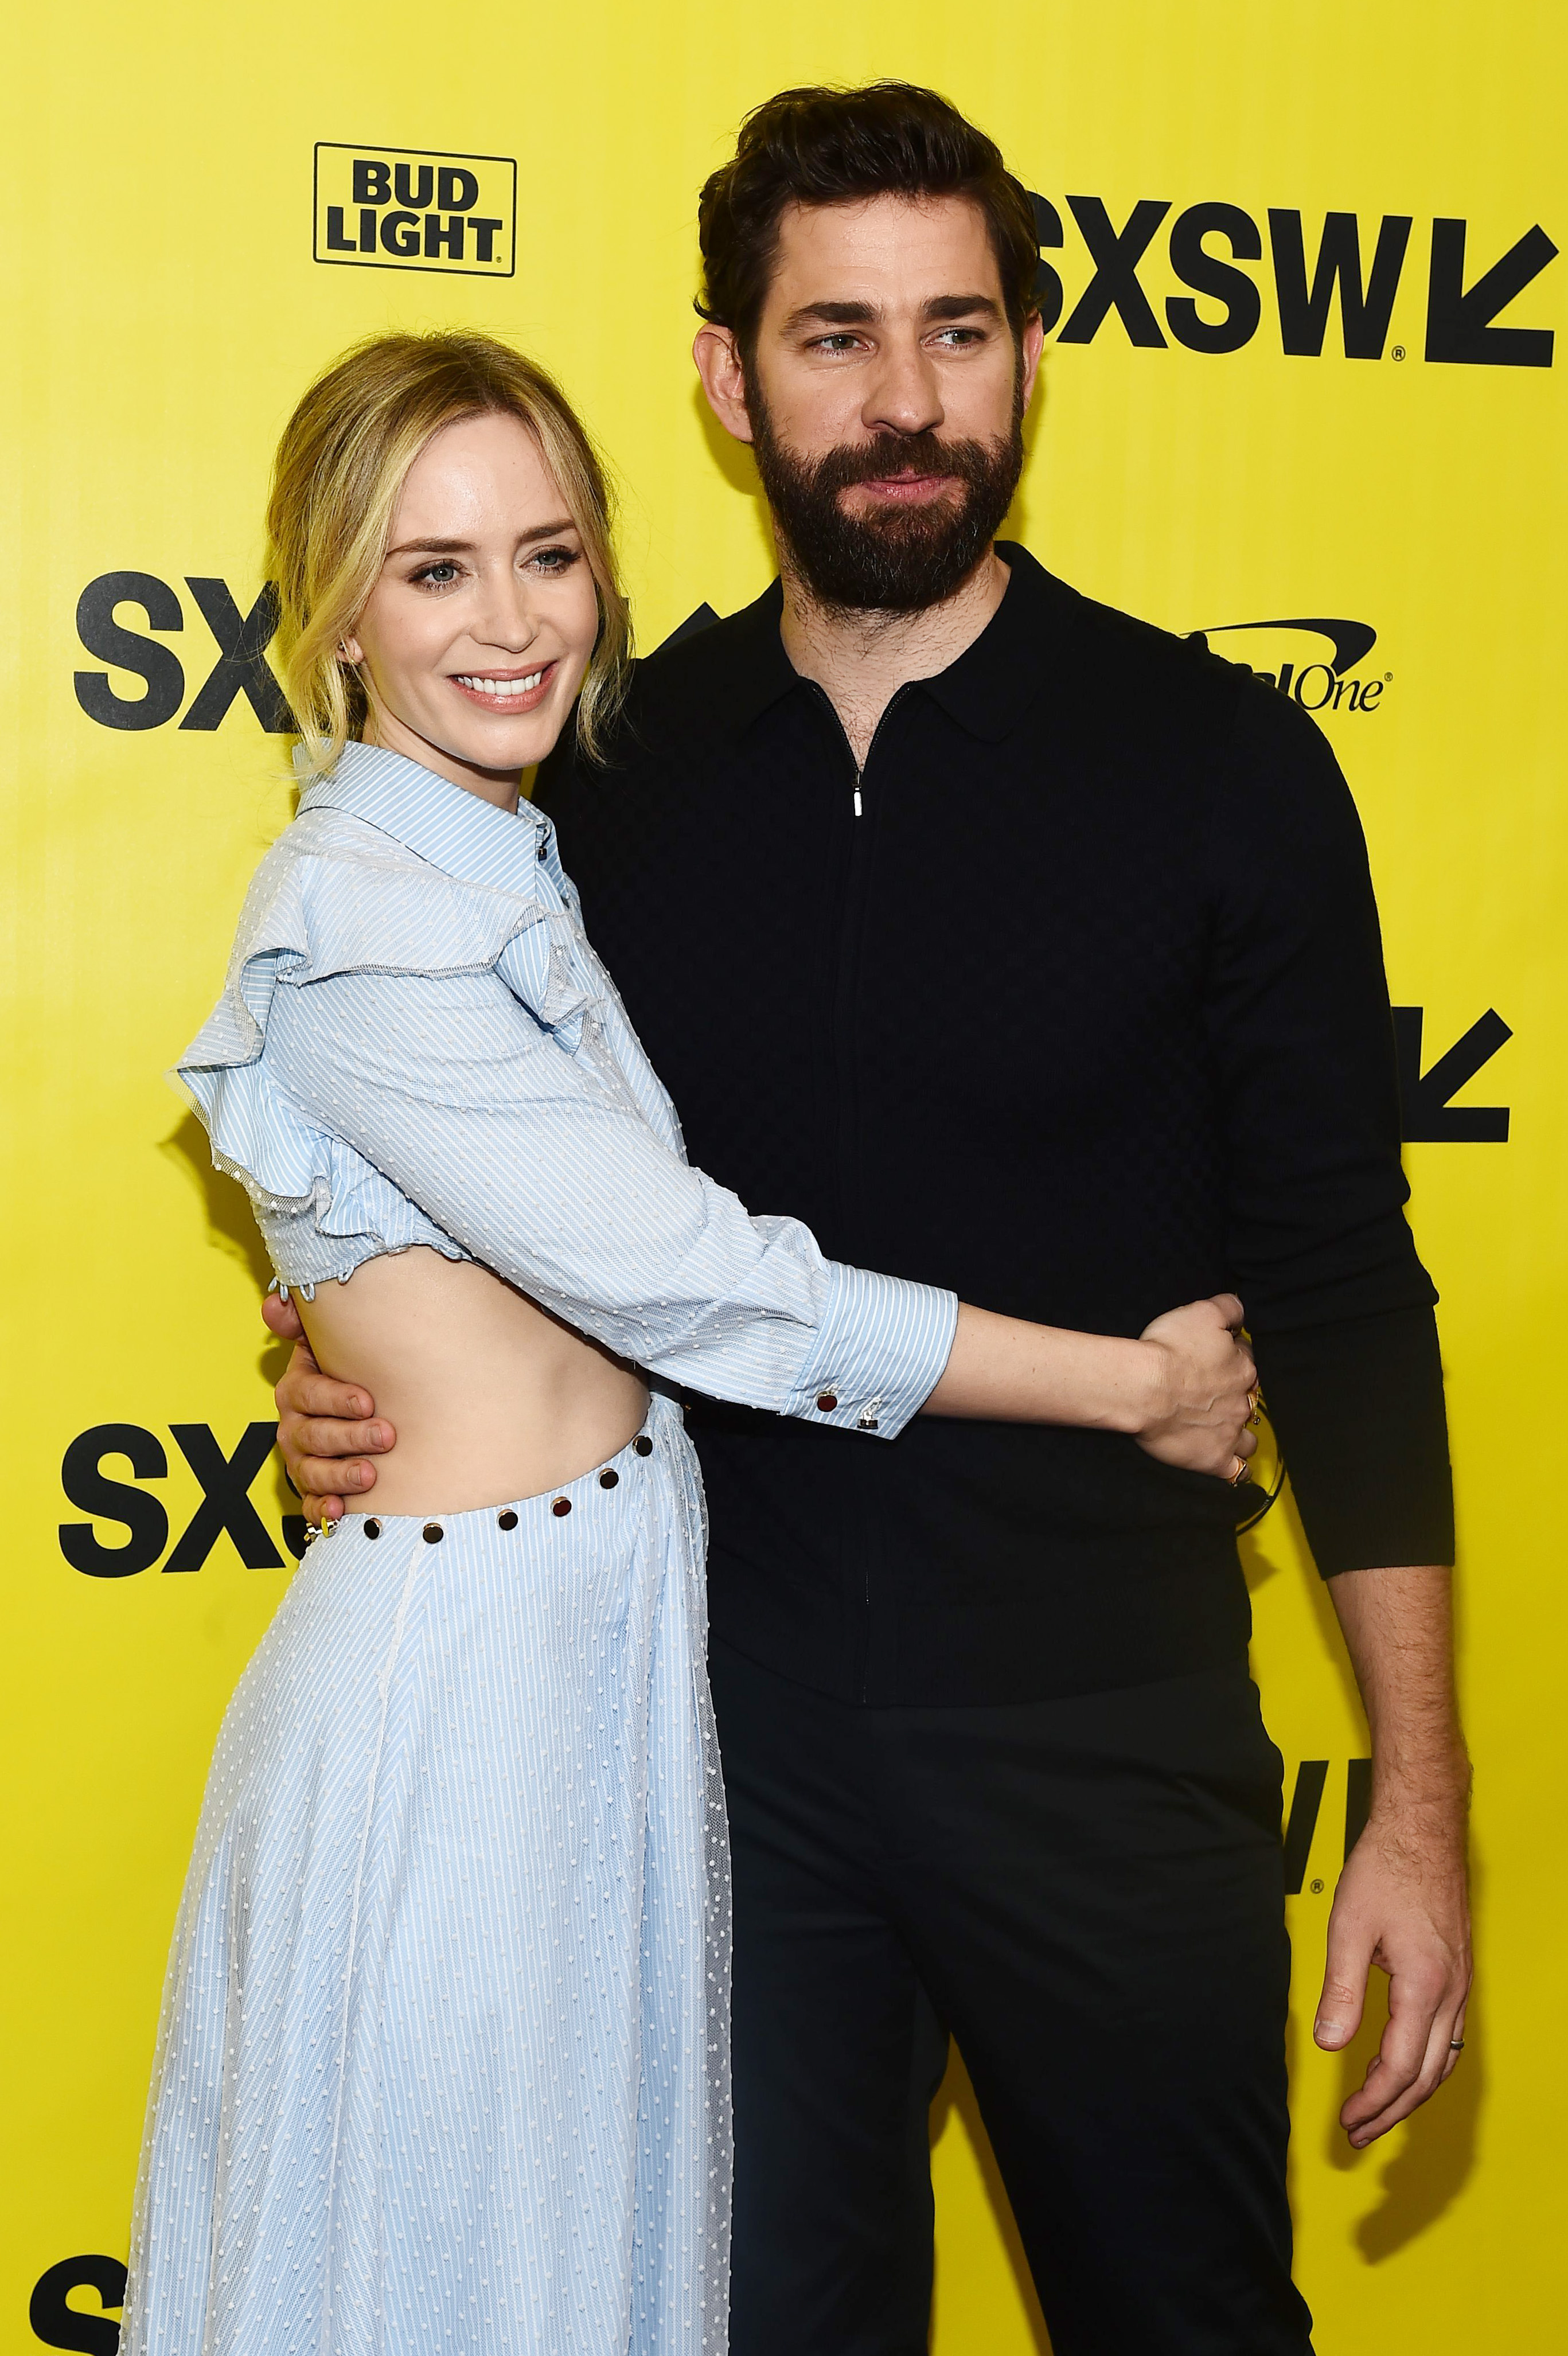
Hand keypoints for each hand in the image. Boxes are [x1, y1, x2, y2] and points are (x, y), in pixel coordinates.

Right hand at [262, 1291, 393, 1523]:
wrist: (360, 1405)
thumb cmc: (348, 1370)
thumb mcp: (327, 1340)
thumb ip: (303, 1319)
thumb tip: (277, 1305)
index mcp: (298, 1390)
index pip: (309, 1393)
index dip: (336, 1398)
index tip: (367, 1400)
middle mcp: (295, 1427)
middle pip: (314, 1435)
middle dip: (350, 1437)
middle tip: (386, 1435)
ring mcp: (302, 1460)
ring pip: (312, 1473)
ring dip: (339, 1476)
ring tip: (370, 1475)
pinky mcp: (313, 1489)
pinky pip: (310, 1505)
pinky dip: (323, 1510)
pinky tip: (341, 1511)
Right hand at [1134, 1292, 1257, 1478]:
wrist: (1145, 1387)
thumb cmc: (1169, 1348)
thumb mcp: (1201, 1312)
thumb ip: (1228, 1307)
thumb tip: (1242, 1310)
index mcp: (1241, 1366)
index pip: (1247, 1358)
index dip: (1231, 1356)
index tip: (1214, 1357)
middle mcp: (1242, 1400)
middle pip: (1250, 1397)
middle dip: (1238, 1395)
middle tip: (1214, 1393)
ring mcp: (1230, 1432)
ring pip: (1250, 1437)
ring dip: (1242, 1433)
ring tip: (1226, 1431)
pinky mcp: (1214, 1459)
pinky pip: (1236, 1471)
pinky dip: (1237, 1468)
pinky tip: (1231, 1465)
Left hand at [1314, 1803, 1471, 2145]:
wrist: (1422, 1832)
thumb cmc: (1387, 1869)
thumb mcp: (1349, 1927)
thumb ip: (1340, 1989)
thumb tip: (1328, 2042)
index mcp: (1425, 1985)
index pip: (1401, 2067)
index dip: (1374, 2101)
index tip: (1348, 2119)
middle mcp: (1451, 1992)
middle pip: (1427, 2076)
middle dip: (1392, 2112)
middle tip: (1358, 2133)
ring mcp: (1459, 1985)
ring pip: (1443, 2062)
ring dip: (1411, 2094)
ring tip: (1378, 2112)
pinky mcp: (1457, 1975)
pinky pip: (1448, 2039)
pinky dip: (1426, 2067)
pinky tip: (1405, 2069)